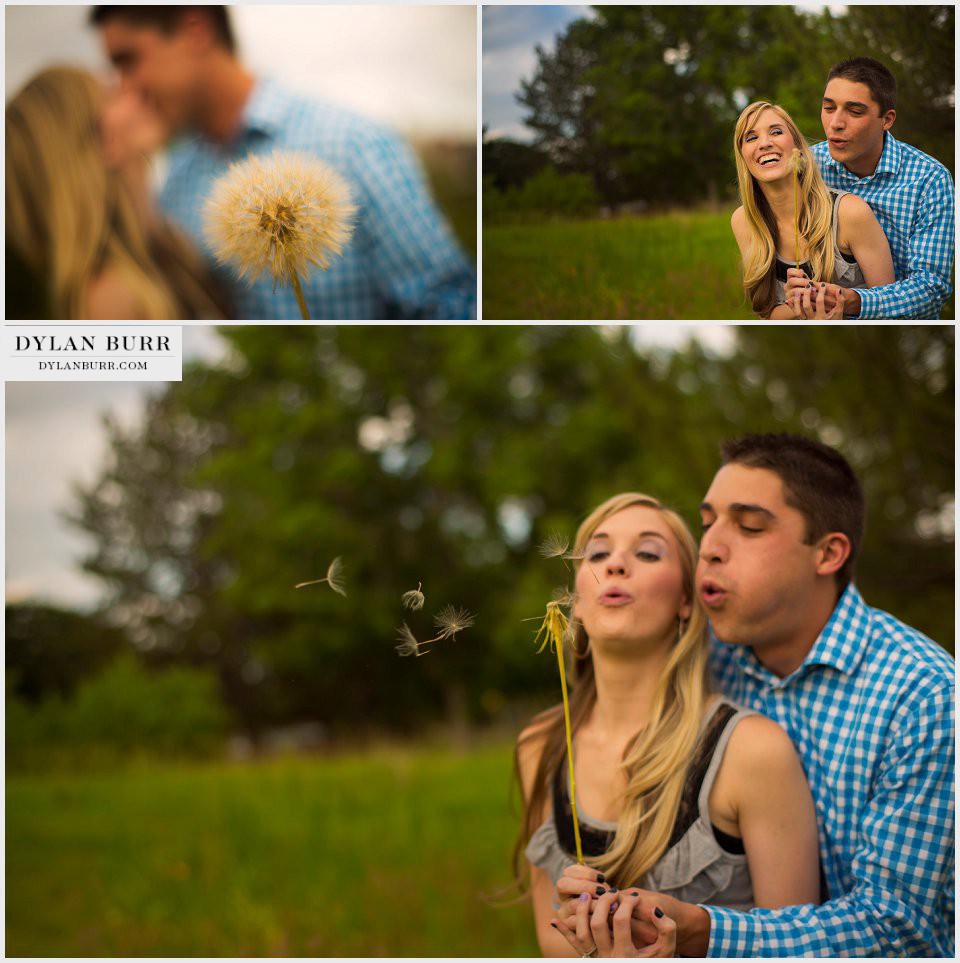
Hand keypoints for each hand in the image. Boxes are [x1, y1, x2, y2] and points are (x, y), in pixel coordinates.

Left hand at [552, 891, 676, 957]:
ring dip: (582, 911)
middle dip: (604, 902)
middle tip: (613, 892)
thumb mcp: (667, 949)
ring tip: (588, 895)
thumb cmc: (657, 961)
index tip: (633, 896)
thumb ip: (667, 929)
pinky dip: (564, 932)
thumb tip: (655, 910)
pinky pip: (574, 946)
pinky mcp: (591, 960)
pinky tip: (555, 919)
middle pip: (598, 922)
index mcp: (628, 956)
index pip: (621, 920)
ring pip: (582, 932)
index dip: (627, 903)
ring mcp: (598, 960)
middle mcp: (610, 959)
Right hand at [784, 267, 810, 300]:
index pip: (790, 271)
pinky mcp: (790, 303)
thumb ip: (805, 278)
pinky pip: (795, 300)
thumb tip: (802, 273)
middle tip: (810, 284)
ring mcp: (788, 295)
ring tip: (814, 291)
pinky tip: (810, 298)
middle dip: (802, 281)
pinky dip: (803, 298)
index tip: (803, 274)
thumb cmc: (810, 290)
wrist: (811, 302)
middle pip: (792, 281)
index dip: (796, 272)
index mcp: (791, 279)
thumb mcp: (809, 283)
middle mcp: (787, 286)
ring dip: (804, 290)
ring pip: (794, 291)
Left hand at [788, 282, 844, 318]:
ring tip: (798, 292)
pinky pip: (795, 314)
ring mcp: (806, 321)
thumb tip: (838, 290)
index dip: (821, 292)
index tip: (822, 285)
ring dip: (797, 301)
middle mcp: (813, 320)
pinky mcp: (802, 321)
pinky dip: (791, 307)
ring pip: (798, 311)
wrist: (828, 333)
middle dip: (807, 295)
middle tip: (808, 285)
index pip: (820, 302)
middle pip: (807, 306)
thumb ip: (840, 301)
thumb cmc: (834, 321)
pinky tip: (788, 300)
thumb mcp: (839, 312)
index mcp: (822, 317)